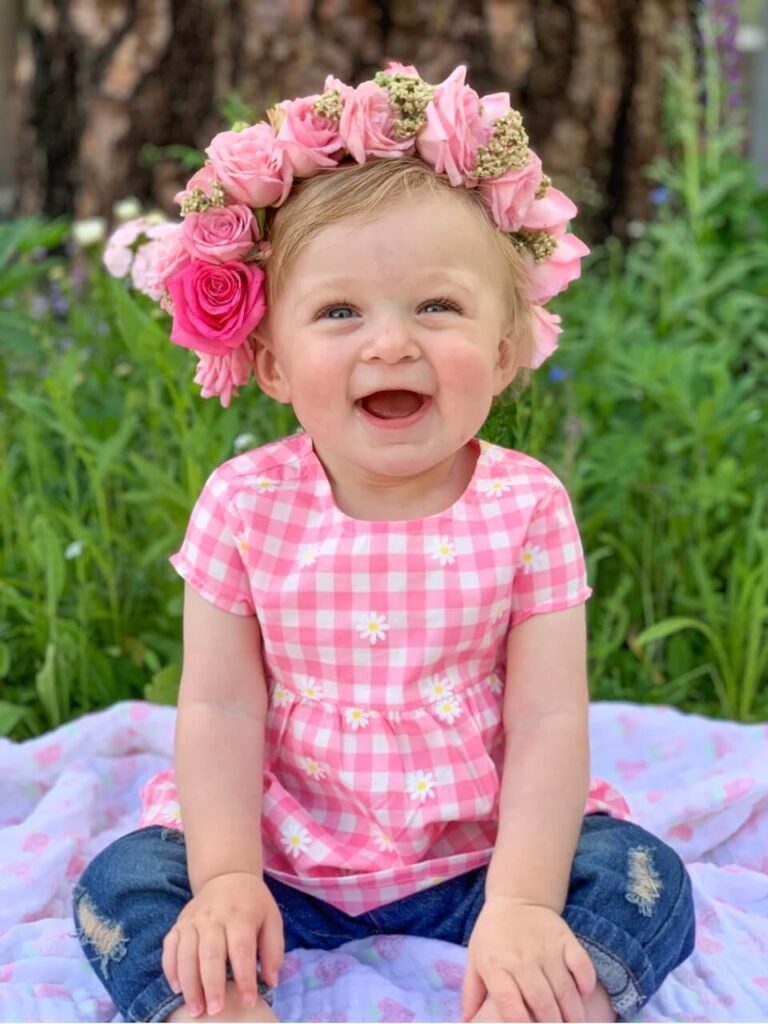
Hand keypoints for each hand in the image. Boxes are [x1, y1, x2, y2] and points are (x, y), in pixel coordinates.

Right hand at [162, 871, 283, 1016]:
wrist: (227, 875)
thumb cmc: (253, 904)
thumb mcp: (272, 919)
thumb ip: (273, 950)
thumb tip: (271, 981)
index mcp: (241, 915)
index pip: (242, 949)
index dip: (245, 977)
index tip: (249, 1001)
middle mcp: (214, 916)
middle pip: (211, 953)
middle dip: (212, 984)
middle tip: (215, 1011)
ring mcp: (193, 919)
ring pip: (186, 953)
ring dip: (189, 984)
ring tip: (195, 1010)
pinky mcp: (179, 923)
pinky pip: (169, 947)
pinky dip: (170, 969)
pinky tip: (176, 988)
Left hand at [462, 898, 595, 1022]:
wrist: (517, 898)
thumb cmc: (493, 935)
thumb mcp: (475, 958)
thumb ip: (472, 991)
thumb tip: (466, 1019)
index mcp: (496, 965)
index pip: (508, 1000)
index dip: (519, 1022)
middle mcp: (522, 958)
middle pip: (541, 1001)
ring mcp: (546, 949)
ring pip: (564, 990)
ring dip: (572, 1013)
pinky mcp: (566, 939)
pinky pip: (582, 966)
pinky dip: (586, 985)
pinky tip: (583, 996)